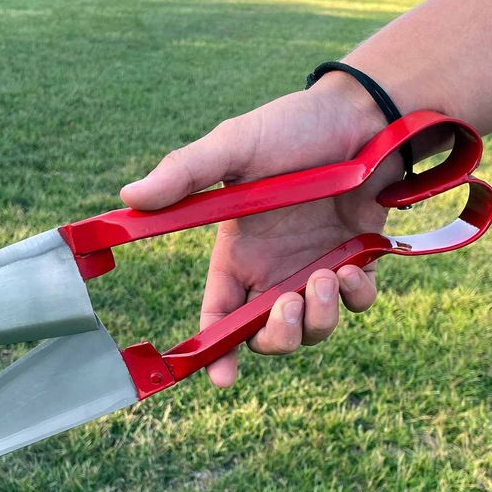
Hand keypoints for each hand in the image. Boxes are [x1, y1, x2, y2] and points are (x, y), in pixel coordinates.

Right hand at [120, 74, 399, 386]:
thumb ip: (185, 174)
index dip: (215, 352)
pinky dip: (353, 298)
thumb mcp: (234, 146)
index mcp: (237, 254)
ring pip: (311, 330)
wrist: (362, 113)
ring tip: (326, 276)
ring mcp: (313, 269)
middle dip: (276, 338)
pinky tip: (351, 268)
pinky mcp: (355, 263)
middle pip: (265, 337)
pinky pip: (354, 305)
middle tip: (289, 305)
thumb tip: (129, 198)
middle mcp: (272, 270)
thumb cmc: (292, 127)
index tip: (221, 378)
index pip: (218, 315)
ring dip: (317, 318)